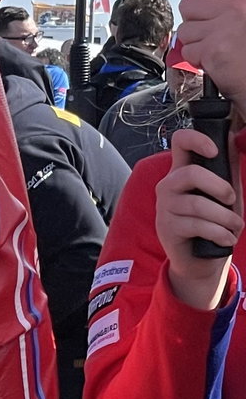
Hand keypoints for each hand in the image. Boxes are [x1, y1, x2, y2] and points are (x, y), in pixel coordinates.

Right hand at [157, 128, 239, 309]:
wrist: (200, 260)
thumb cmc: (214, 223)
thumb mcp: (223, 193)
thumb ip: (226, 169)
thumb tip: (233, 138)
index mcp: (182, 172)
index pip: (180, 142)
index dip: (196, 139)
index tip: (214, 151)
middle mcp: (168, 187)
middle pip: (191, 174)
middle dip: (221, 187)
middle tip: (232, 200)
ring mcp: (165, 208)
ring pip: (198, 205)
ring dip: (226, 218)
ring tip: (234, 227)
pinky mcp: (167, 228)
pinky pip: (198, 226)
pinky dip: (220, 233)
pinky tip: (225, 239)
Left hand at [178, 0, 245, 99]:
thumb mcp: (245, 8)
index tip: (200, 0)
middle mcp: (233, 9)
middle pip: (187, 5)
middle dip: (194, 21)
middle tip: (210, 31)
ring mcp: (222, 29)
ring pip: (185, 29)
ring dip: (195, 42)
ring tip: (215, 46)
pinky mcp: (213, 49)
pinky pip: (188, 50)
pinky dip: (197, 59)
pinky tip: (214, 59)